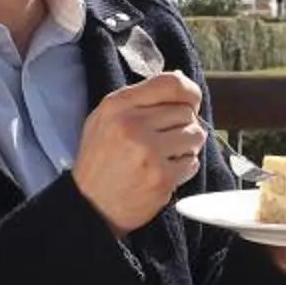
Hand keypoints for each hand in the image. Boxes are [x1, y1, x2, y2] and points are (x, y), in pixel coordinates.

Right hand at [72, 72, 205, 235]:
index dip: (189, 92)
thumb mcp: (105, 118)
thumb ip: (139, 98)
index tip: (192, 102)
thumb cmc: (100, 159)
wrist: (90, 205)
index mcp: (118, 106)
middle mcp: (133, 125)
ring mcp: (149, 153)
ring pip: (195, 135)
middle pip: (186, 111)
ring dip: (187, 146)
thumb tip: (181, 79)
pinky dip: (184, 167)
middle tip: (166, 139)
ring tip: (166, 155)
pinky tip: (163, 171)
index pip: (170, 83)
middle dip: (183, 124)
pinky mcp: (162, 178)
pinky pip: (192, 162)